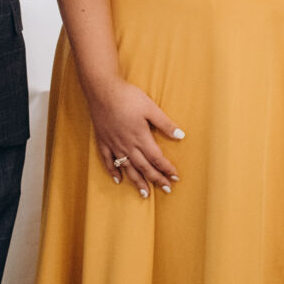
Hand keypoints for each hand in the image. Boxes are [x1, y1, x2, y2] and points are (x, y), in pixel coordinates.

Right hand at [83, 77, 182, 198]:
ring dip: (137, 181)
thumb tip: (181, 136)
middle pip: (144, 166)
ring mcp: (114, 144)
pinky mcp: (103, 140)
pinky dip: (113, 171)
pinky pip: (107, 160)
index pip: (156, 158)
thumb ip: (165, 124)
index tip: (175, 177)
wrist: (102, 90)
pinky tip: (118, 180)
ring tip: (144, 193)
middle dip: (156, 179)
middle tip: (166, 189)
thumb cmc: (128, 96)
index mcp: (140, 137)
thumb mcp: (151, 108)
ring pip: (127, 168)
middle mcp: (127, 145)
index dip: (167, 169)